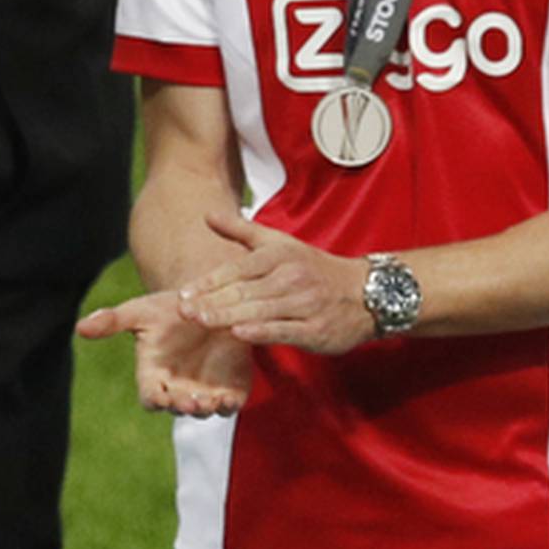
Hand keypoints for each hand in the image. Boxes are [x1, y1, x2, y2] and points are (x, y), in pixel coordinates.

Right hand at [76, 286, 254, 415]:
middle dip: (184, 406)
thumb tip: (80, 327)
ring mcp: (205, 392)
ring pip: (205, 411)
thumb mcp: (142, 311)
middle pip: (178, 408)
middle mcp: (178, 390)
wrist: (210, 303)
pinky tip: (230, 397)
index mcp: (154, 376)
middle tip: (191, 402)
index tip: (162, 395)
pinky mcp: (231, 389)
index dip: (156, 399)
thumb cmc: (170, 309)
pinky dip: (230, 404)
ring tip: (210, 401)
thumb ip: (113, 321)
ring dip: (207, 409)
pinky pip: (230, 404)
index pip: (151, 398)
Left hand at [176, 202, 380, 352]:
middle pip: (244, 291)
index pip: (237, 269)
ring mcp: (304, 303)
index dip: (209, 282)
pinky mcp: (315, 328)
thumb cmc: (314, 269)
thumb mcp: (280, 243)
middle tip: (184, 312)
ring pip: (260, 310)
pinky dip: (262, 331)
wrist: (366, 292)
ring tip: (202, 322)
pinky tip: (240, 334)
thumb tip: (207, 214)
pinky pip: (284, 329)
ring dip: (230, 317)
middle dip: (212, 302)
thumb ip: (241, 231)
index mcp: (278, 255)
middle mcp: (290, 276)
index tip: (183, 295)